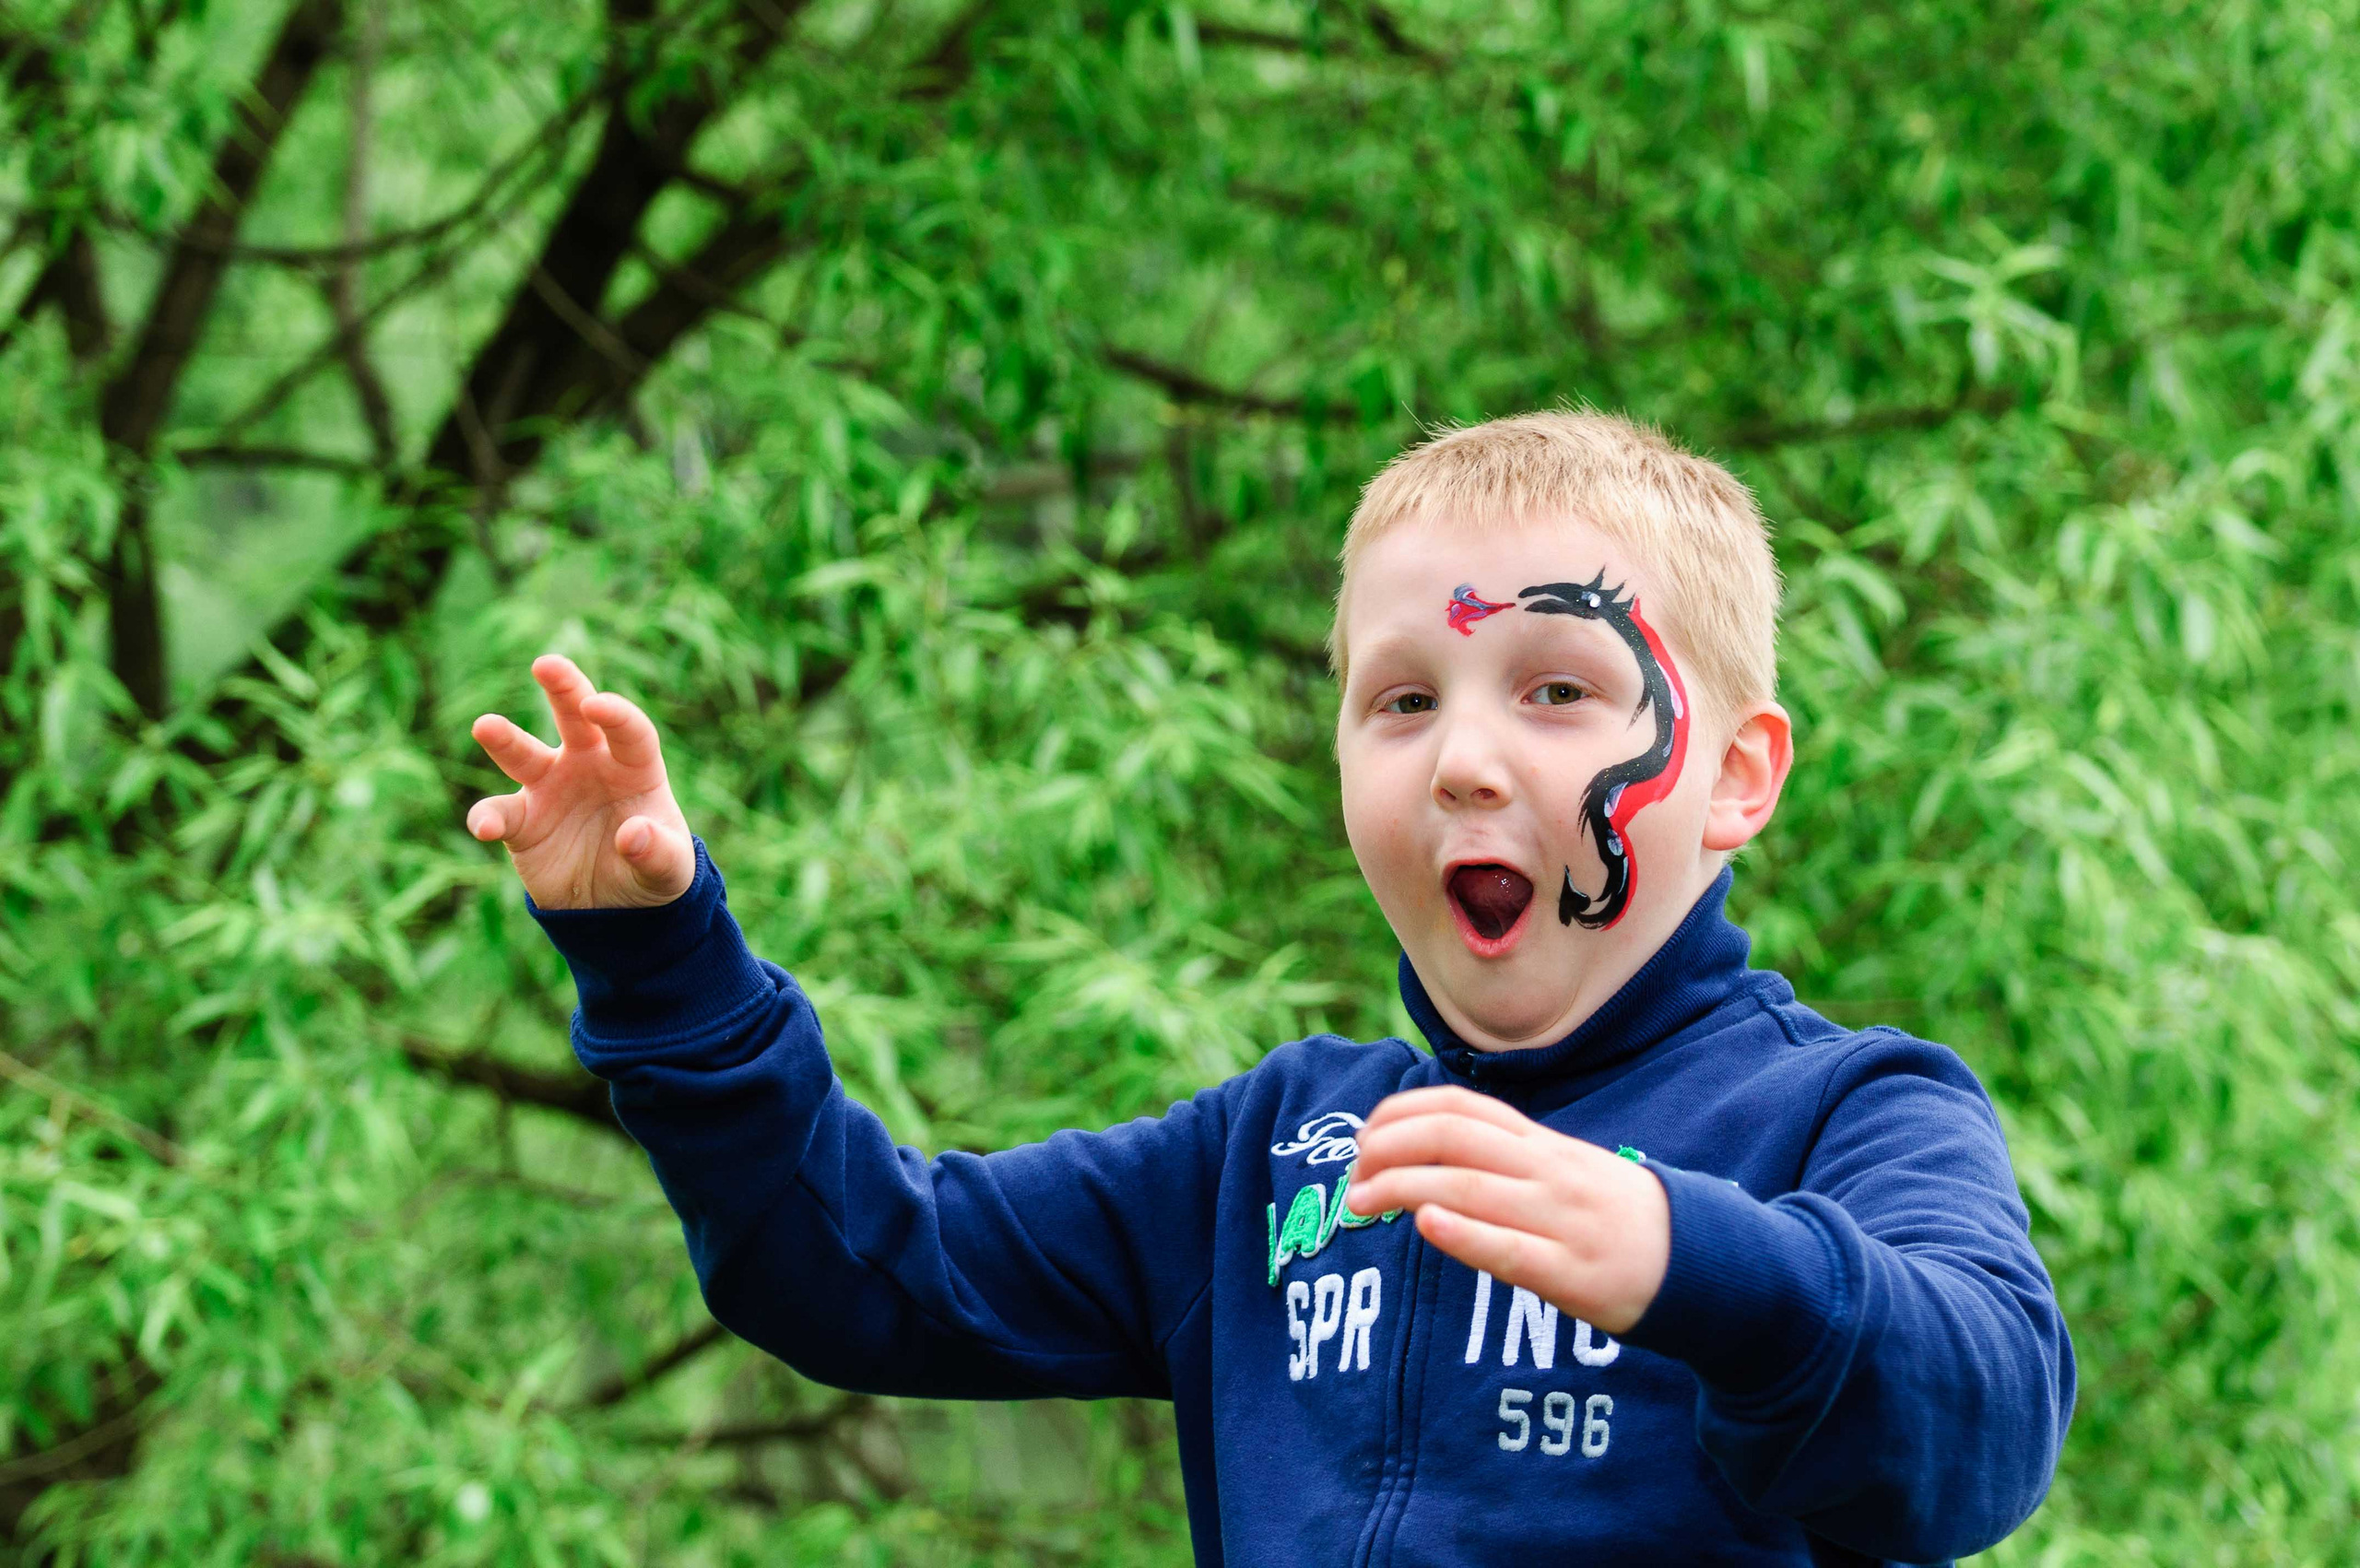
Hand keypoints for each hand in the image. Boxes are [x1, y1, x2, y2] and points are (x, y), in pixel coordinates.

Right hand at [465, 654, 696, 908]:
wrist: (614, 905)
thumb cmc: (652, 869)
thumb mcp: (669, 870)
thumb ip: (657, 853)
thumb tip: (631, 834)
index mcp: (634, 767)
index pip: (630, 732)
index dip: (616, 715)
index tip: (597, 705)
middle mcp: (589, 764)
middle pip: (574, 717)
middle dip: (563, 687)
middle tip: (545, 664)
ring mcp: (550, 787)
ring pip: (524, 754)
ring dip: (505, 740)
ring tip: (485, 726)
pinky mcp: (521, 820)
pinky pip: (500, 813)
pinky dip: (489, 819)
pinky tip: (485, 828)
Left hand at [1342, 1085, 1669, 1334]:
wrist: (1701, 1261)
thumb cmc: (1615, 1218)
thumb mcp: (1564, 1171)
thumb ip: (1505, 1159)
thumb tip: (1426, 1151)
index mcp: (1542, 1144)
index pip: (1462, 1107)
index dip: (1402, 1113)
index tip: (1363, 1135)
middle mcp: (1548, 1171)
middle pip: (1455, 1137)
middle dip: (1391, 1147)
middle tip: (1351, 1174)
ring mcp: (1561, 1220)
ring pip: (1472, 1186)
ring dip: (1404, 1188)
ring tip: (1359, 1201)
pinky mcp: (1573, 1273)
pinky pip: (1511, 1249)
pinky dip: (1464, 1233)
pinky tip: (1426, 1224)